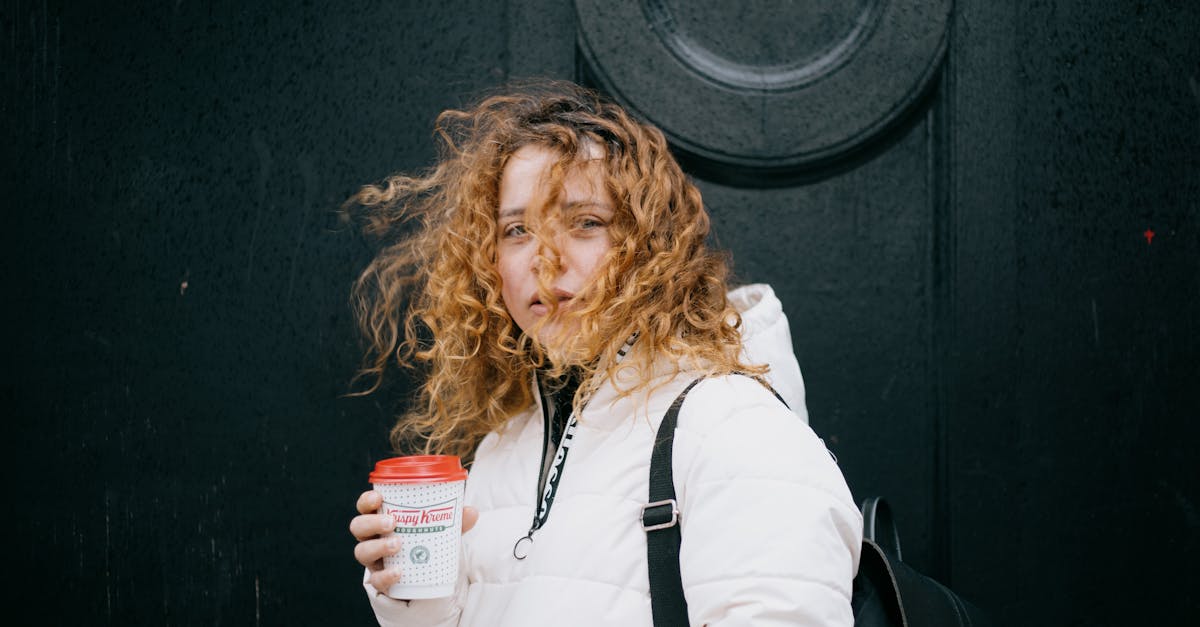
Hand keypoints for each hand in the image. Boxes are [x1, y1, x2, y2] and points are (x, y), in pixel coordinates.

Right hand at [349, 490, 478, 594]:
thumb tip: (471, 511)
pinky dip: (386, 575)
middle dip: (372, 522)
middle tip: (392, 522)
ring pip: (361, 551)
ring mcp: (373, 559)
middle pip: (358, 527)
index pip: (365, 506)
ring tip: (397, 544)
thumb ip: (454, 520)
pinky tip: (399, 572)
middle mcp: (372, 537)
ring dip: (378, 546)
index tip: (378, 497)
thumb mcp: (439, 528)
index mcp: (381, 518)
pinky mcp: (380, 579)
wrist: (425, 577)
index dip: (366, 500)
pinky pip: (375, 579)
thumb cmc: (426, 542)